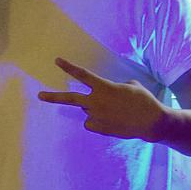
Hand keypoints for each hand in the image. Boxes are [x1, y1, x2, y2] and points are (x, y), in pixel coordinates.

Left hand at [37, 58, 166, 140]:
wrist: (150, 122)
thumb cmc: (142, 100)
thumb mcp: (130, 86)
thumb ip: (114, 87)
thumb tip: (107, 95)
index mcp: (103, 87)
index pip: (82, 74)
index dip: (68, 67)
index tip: (57, 61)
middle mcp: (96, 101)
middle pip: (70, 98)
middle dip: (53, 96)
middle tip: (40, 95)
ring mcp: (96, 116)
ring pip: (87, 110)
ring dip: (96, 109)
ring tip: (114, 111)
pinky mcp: (99, 128)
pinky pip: (93, 122)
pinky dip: (99, 121)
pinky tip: (113, 120)